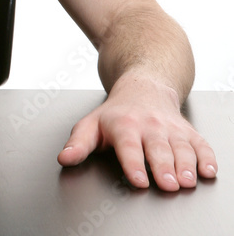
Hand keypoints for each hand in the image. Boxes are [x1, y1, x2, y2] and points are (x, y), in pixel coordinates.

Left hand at [57, 74, 217, 190]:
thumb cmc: (116, 113)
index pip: (129, 146)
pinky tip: (208, 170)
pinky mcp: (187, 131)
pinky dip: (206, 157)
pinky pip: (200, 144)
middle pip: (158, 148)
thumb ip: (78, 144)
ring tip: (187, 180)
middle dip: (164, 167)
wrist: (143, 87)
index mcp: (124, 125)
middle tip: (168, 184)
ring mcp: (170, 128)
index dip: (134, 164)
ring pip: (181, 147)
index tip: (139, 180)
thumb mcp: (91, 124)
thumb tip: (64, 159)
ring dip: (186, 164)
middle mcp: (149, 125)